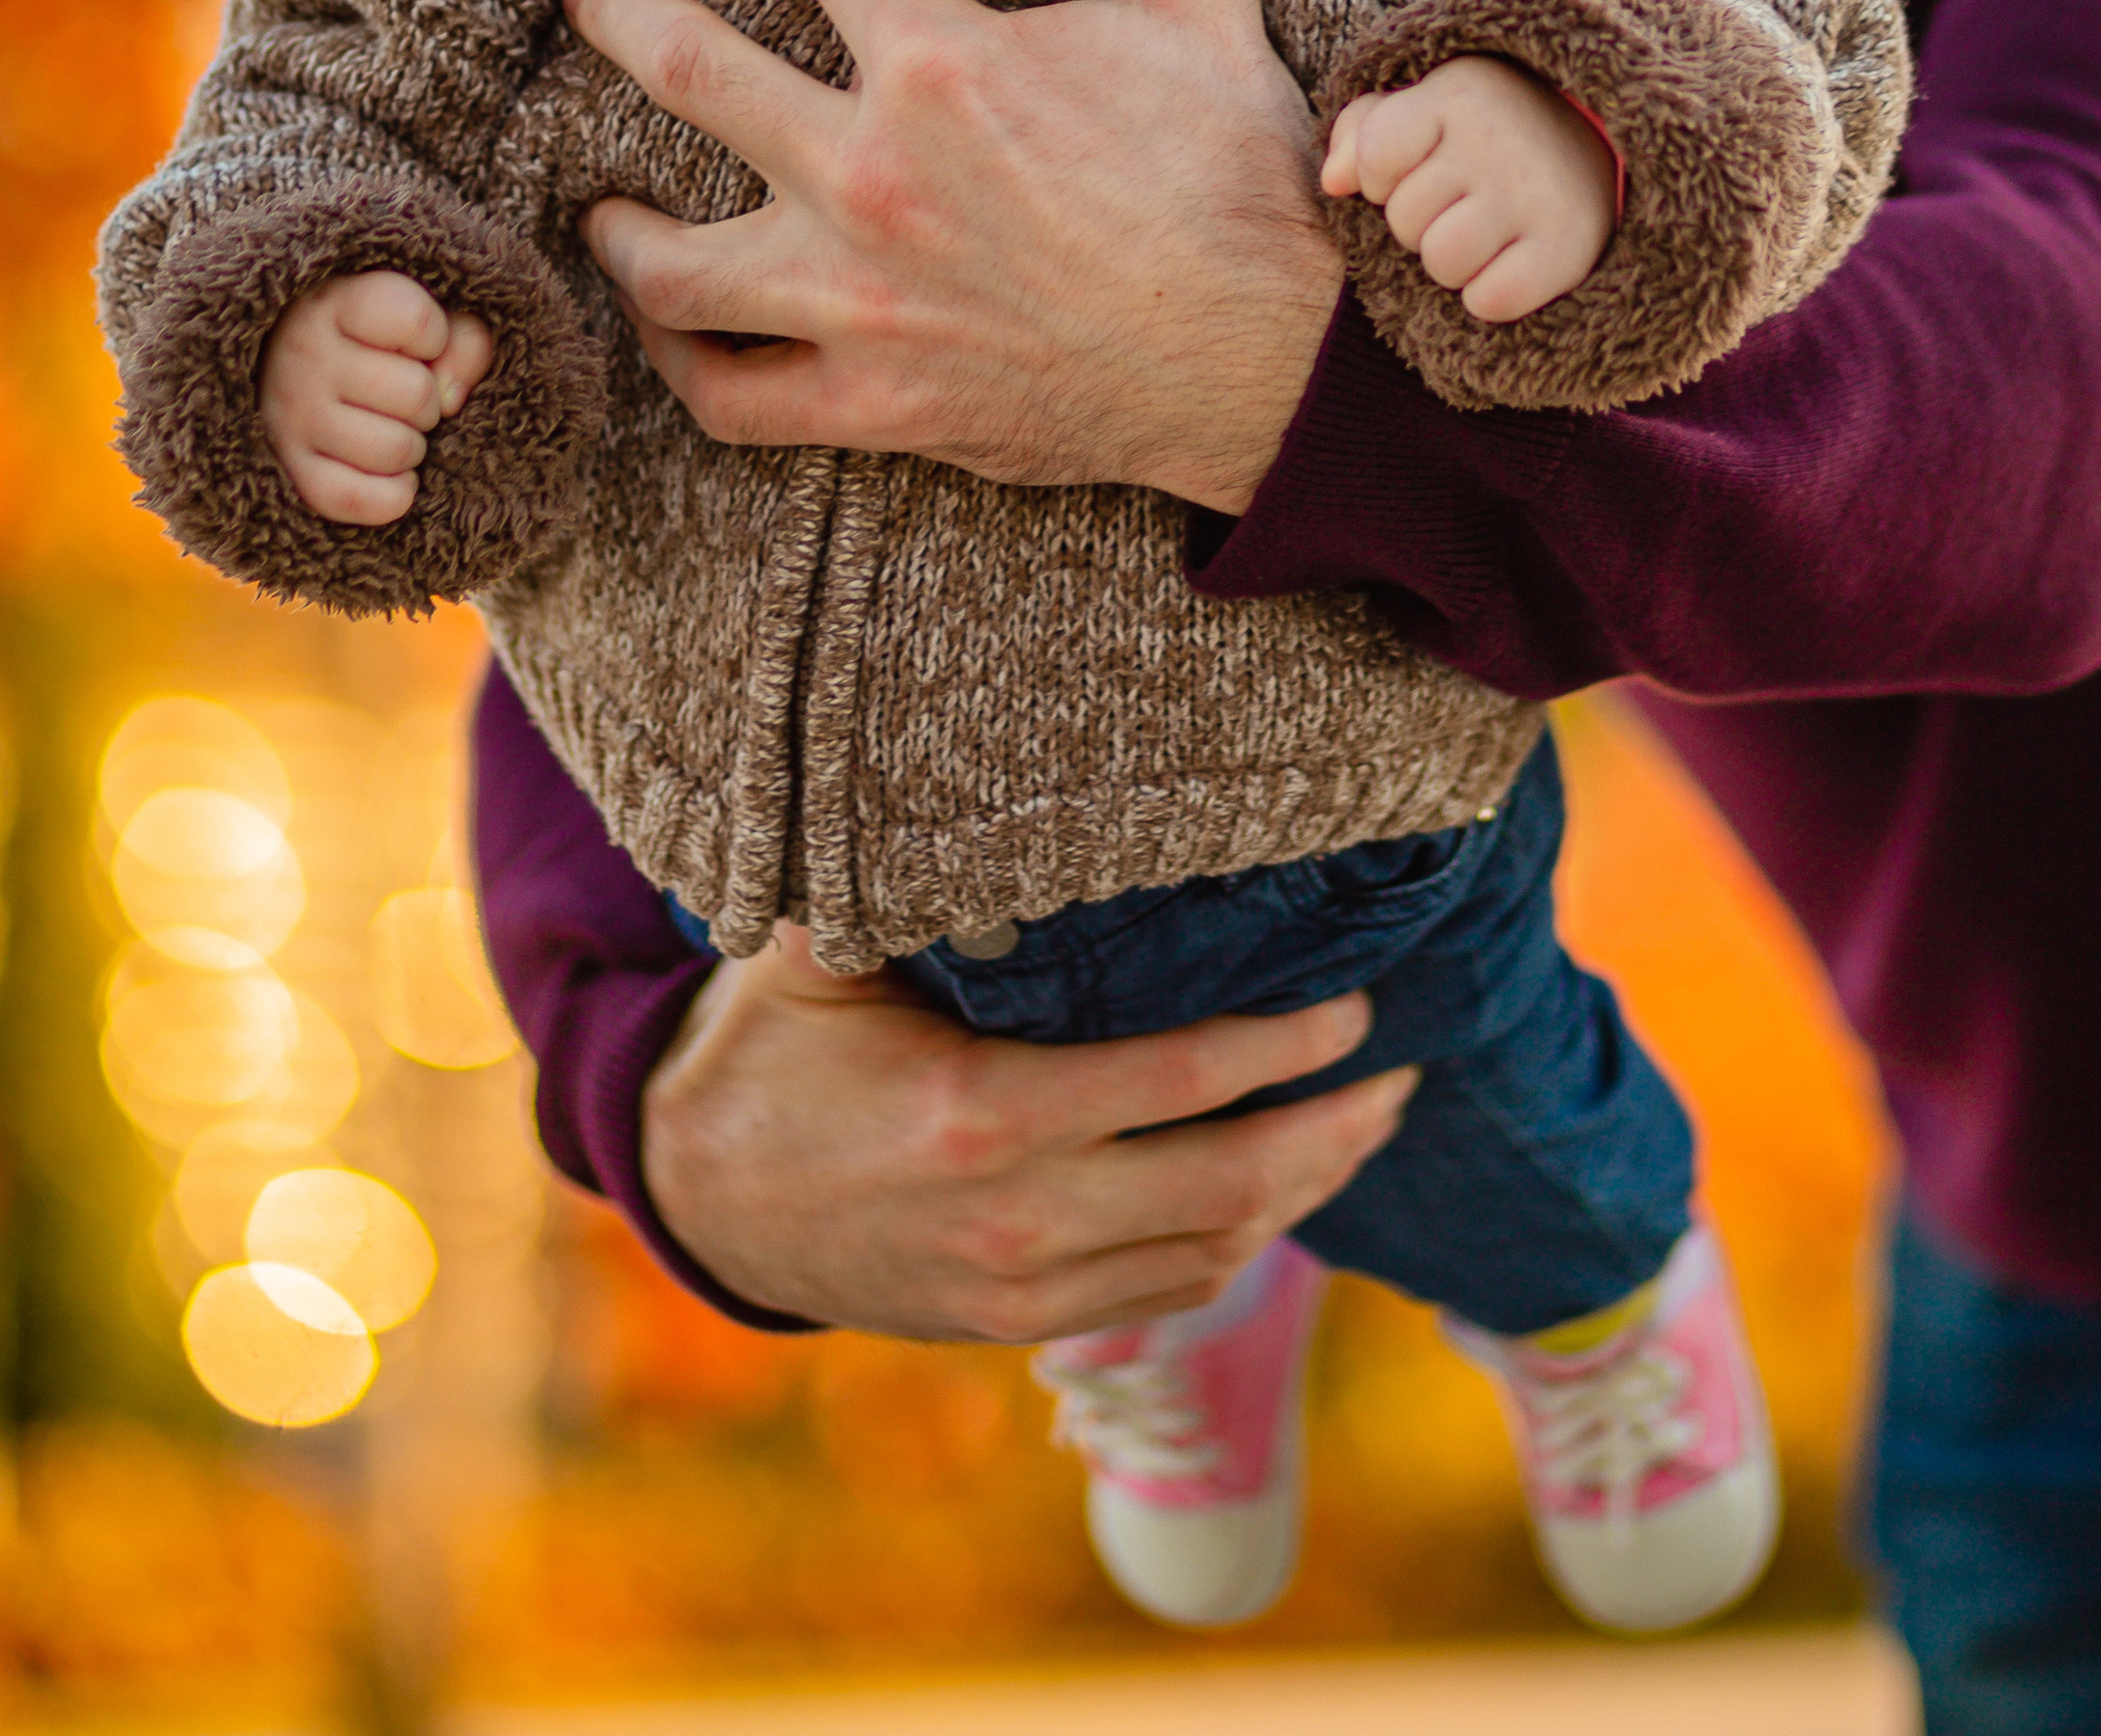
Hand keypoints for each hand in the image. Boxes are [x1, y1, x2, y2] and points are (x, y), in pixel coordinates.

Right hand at [258, 271, 495, 523]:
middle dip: (428, 401)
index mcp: (336, 302)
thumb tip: (451, 401)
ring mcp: (291, 415)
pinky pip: (361, 500)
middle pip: (416, 394)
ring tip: (395, 429)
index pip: (416, 321)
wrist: (298, 369)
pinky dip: (392, 496)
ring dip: (413, 448)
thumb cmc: (381, 340)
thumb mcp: (426, 318)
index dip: (435, 337)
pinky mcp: (292, 470)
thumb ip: (464, 341)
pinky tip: (391, 474)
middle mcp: (305, 355)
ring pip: (396, 450)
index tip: (415, 340)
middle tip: (405, 395)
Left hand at [566, 0, 1343, 511]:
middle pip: (688, 71)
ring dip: (619, 229)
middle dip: (615, 15)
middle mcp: (875, 173)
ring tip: (596, 203)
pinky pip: (730, 396)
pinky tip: (676, 338)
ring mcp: (862, 296)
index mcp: (941, 59)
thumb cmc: (1237, 171)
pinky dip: (686, 369)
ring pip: (671, 266)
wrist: (1280, 357)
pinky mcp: (875, 400)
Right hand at [643, 921, 1417, 1339]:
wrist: (696, 1194)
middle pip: (1231, 1185)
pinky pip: (1164, 1295)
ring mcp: (1022, 1288)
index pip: (1185, 1083)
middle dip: (1335, 1130)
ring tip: (1366, 1127)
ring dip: (1307, 1193)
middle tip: (1404, 1074)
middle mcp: (1020, 1218)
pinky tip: (1277, 1192)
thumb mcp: (825, 946)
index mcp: (984, 1113)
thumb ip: (915, 879)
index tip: (1355, 1006)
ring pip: (1213, 1252)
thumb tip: (995, 774)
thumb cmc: (770, 1045)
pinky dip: (1239, 1243)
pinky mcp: (1016, 1325)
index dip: (1288, 1046)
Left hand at [1321, 55, 1617, 319]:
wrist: (1605, 142)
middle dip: (1423, 220)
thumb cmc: (1487, 129)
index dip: (1382, 177)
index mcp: (1458, 91)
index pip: (1376, 159)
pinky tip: (1512, 261)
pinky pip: (1490, 301)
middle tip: (1466, 199)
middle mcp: (1499, 139)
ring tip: (1485, 232)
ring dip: (1453, 262)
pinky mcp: (1570, 248)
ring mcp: (1537, 194)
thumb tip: (1333, 182)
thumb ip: (1361, 132)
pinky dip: (1492, 295)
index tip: (1419, 165)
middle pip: (1405, 219)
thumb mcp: (1424, 106)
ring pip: (1443, 262)